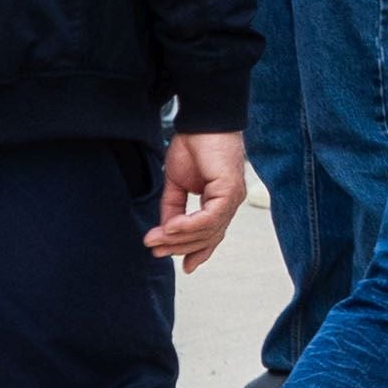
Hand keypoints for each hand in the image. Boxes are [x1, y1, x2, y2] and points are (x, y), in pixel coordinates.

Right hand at [149, 127, 247, 267]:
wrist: (203, 121)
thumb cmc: (193, 145)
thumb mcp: (176, 182)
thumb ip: (173, 206)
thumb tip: (165, 229)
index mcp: (219, 202)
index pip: (212, 235)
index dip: (199, 252)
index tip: (184, 267)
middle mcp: (229, 204)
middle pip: (208, 237)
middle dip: (180, 247)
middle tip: (156, 250)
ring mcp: (232, 198)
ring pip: (208, 230)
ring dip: (179, 237)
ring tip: (156, 239)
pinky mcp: (230, 190)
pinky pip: (209, 216)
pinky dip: (189, 224)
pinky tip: (171, 227)